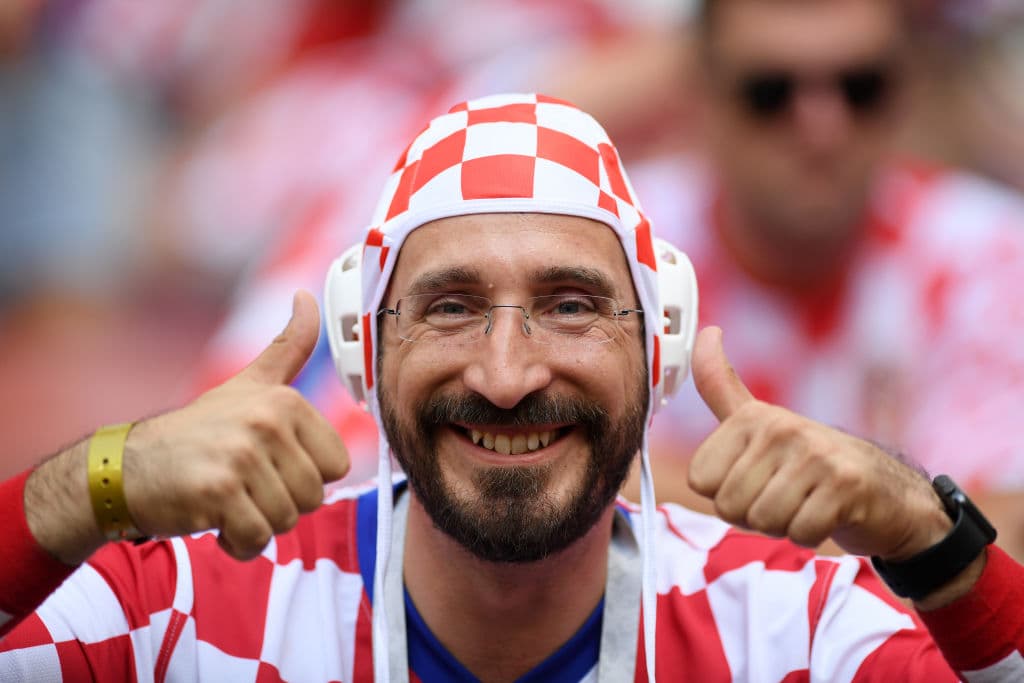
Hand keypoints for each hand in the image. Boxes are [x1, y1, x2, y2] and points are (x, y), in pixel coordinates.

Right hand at [121, 291, 349, 559]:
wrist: (127, 467)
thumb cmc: (198, 432)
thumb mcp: (249, 384)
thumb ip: (289, 347)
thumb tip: (308, 297)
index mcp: (285, 400)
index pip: (336, 466)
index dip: (304, 476)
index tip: (270, 464)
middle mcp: (266, 422)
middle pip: (313, 496)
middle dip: (281, 503)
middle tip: (244, 485)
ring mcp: (242, 456)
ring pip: (286, 520)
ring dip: (258, 524)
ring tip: (228, 500)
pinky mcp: (218, 492)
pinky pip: (256, 539)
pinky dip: (238, 543)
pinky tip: (215, 521)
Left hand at [687, 326, 949, 560]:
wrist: (888, 494)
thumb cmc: (811, 463)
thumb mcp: (760, 422)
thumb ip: (721, 386)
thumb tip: (707, 332)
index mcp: (752, 417)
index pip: (699, 480)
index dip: (725, 493)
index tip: (757, 479)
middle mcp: (782, 428)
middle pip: (728, 505)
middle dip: (753, 514)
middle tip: (786, 496)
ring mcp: (816, 454)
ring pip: (762, 520)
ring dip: (783, 525)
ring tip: (807, 503)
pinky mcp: (846, 485)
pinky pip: (799, 533)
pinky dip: (811, 535)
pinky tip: (829, 514)